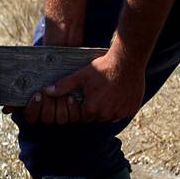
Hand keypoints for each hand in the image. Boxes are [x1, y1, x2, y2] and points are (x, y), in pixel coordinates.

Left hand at [21, 49, 143, 125]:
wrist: (127, 61)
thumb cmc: (103, 67)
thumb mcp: (80, 76)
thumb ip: (64, 86)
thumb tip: (47, 91)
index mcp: (93, 109)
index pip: (84, 117)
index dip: (84, 108)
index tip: (87, 97)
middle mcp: (107, 115)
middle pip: (97, 118)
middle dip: (95, 109)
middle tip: (97, 94)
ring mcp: (122, 112)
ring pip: (111, 116)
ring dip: (108, 109)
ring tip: (107, 93)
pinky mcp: (132, 108)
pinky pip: (124, 112)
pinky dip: (121, 107)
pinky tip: (118, 94)